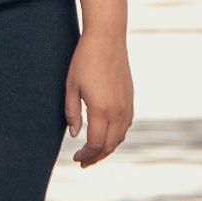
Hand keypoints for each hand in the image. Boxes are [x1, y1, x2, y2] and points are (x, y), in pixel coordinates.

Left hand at [65, 32, 132, 167]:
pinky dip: (116, 136)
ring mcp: (127, 105)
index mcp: (101, 110)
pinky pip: (126, 125)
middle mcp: (118, 111)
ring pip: (120, 137)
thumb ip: (72, 113)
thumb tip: (75, 135)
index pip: (96, 144)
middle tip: (83, 162)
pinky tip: (106, 135)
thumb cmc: (84, 60)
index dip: (86, 155)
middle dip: (96, 157)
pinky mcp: (130, 98)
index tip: (76, 158)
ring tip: (94, 152)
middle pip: (109, 145)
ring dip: (107, 148)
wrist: (107, 38)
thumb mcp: (71, 86)